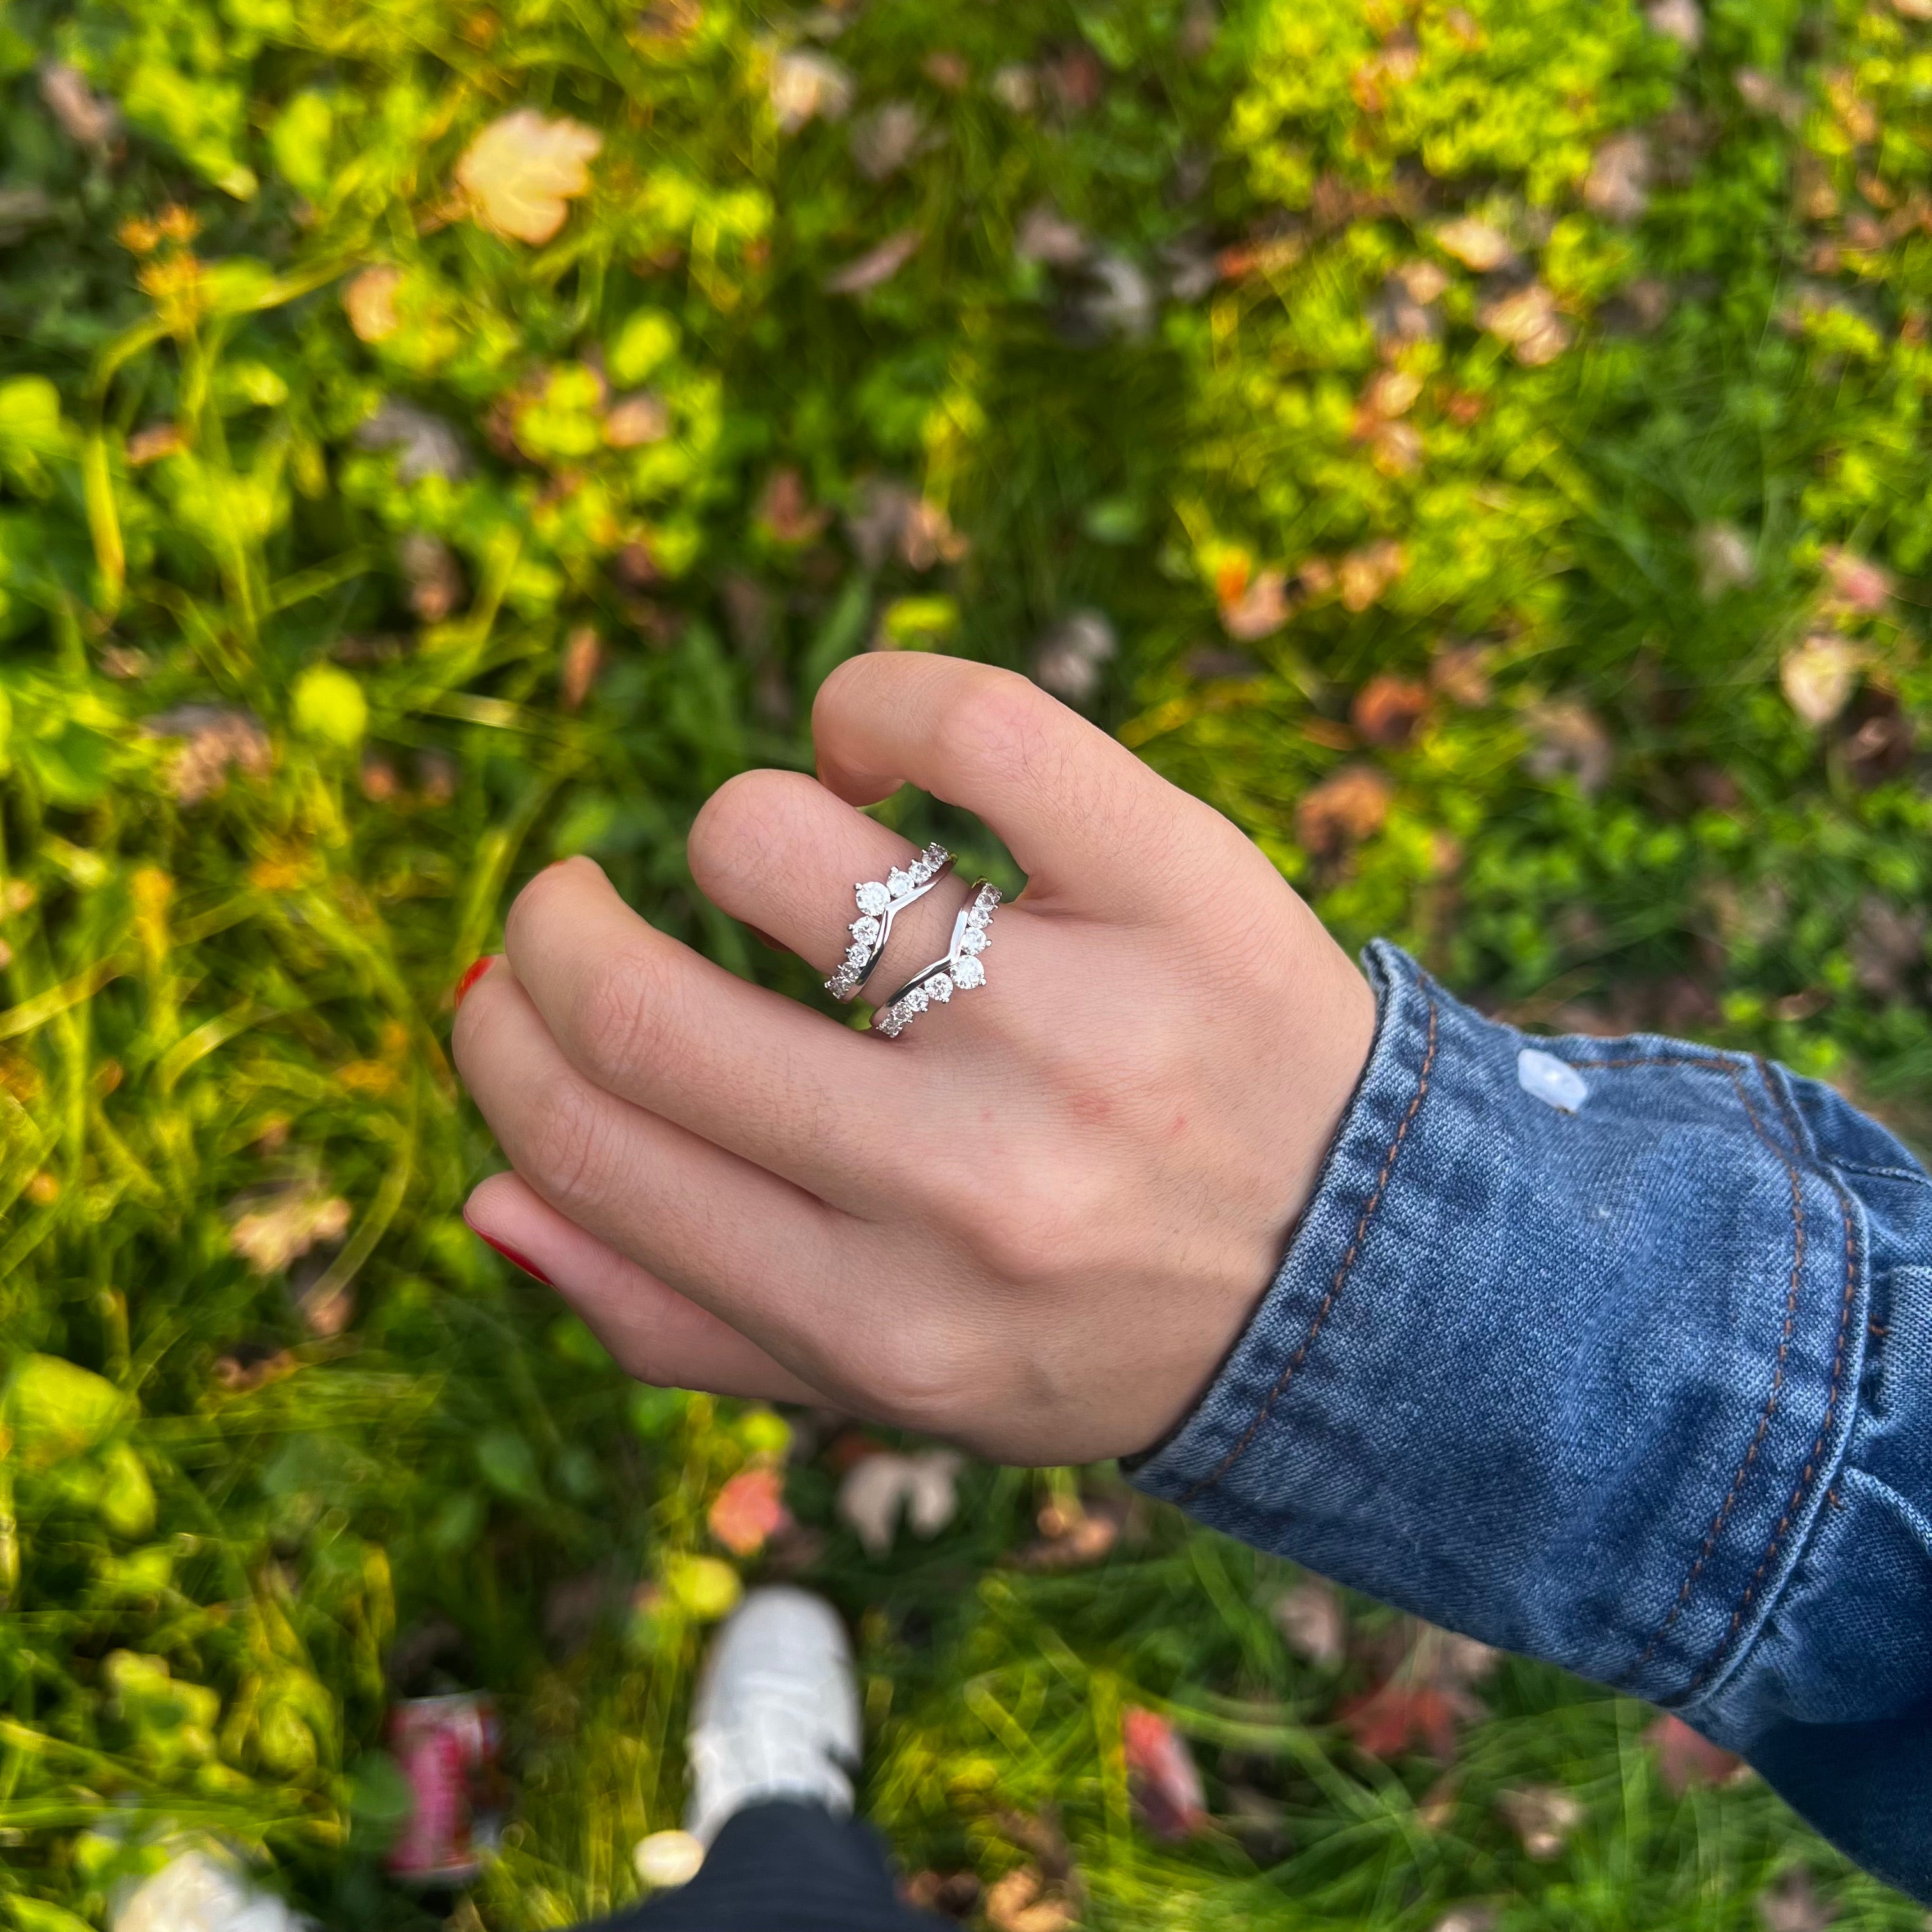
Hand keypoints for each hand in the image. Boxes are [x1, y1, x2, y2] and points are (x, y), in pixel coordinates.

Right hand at [452, 653, 1375, 1463]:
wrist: (1361, 1278)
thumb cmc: (1089, 1320)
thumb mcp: (889, 1378)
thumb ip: (684, 1318)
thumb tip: (491, 1193)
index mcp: (879, 1322)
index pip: (596, 1146)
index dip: (500, 1044)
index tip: (505, 992)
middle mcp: (972, 1185)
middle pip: (644, 1009)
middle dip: (555, 931)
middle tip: (577, 907)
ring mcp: (1083, 1024)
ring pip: (773, 839)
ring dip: (731, 830)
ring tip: (790, 865)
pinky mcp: (1180, 884)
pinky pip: (971, 721)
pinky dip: (875, 702)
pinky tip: (873, 753)